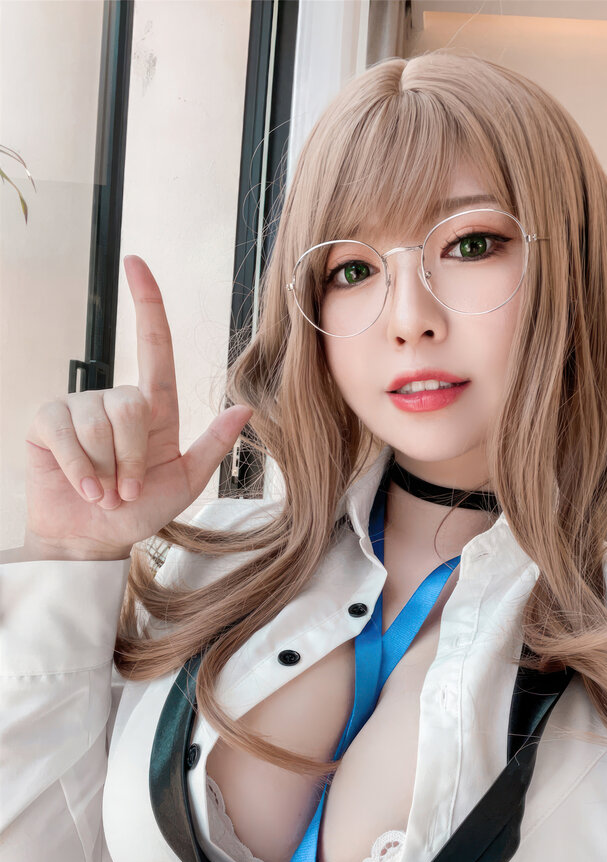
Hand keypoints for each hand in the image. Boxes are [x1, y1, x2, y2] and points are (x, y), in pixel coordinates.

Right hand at [24, 255, 252, 559]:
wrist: (95, 539)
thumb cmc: (139, 510)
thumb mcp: (186, 482)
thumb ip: (213, 445)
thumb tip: (245, 408)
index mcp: (152, 408)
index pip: (152, 344)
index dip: (146, 303)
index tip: (136, 263)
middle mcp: (114, 401)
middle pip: (131, 404)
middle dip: (134, 457)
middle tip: (127, 488)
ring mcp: (78, 408)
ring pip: (99, 422)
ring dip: (108, 469)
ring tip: (105, 490)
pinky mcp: (46, 422)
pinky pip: (66, 432)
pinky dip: (80, 467)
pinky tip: (85, 487)